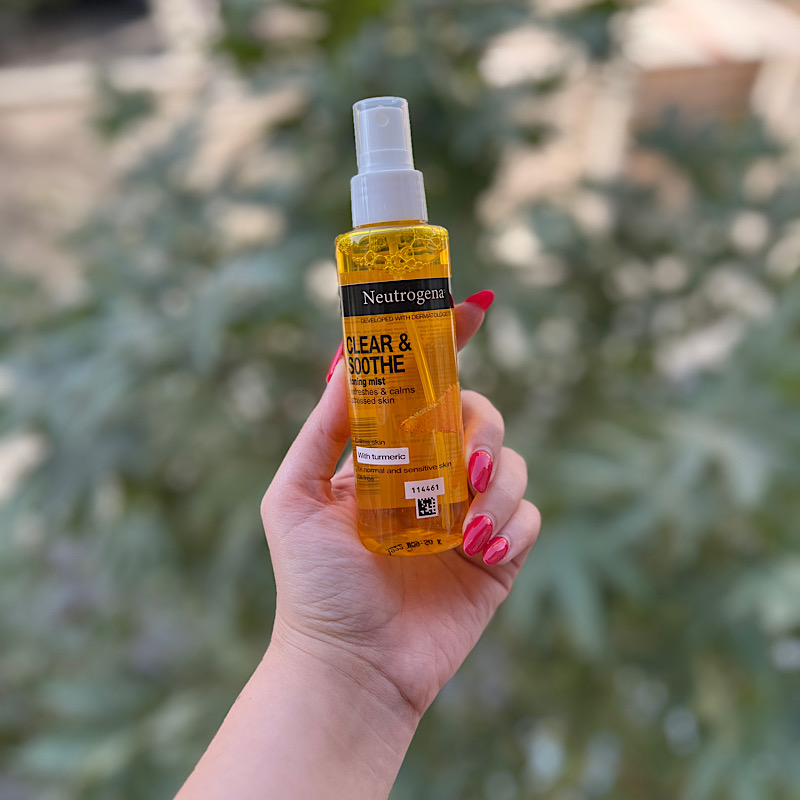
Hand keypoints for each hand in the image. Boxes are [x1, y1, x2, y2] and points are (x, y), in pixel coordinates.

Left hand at [261, 299, 540, 720]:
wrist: (351, 668)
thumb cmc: (314, 585)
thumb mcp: (294, 496)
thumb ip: (322, 429)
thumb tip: (344, 358)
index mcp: (390, 455)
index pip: (427, 388)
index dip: (450, 345)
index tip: (471, 310)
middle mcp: (433, 477)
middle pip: (481, 417)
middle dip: (481, 428)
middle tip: (461, 464)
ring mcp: (469, 515)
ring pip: (514, 465)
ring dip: (497, 485)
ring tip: (461, 526)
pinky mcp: (498, 556)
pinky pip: (530, 517)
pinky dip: (512, 525)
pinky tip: (477, 552)